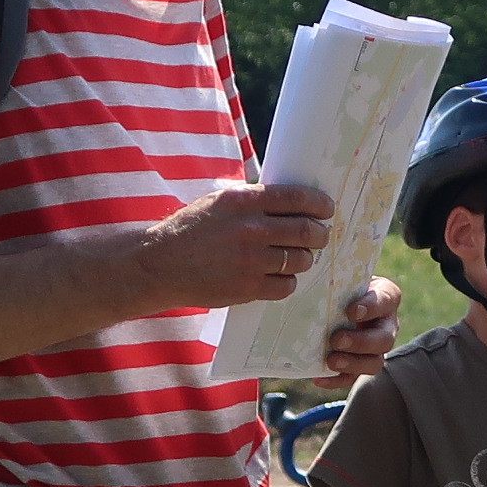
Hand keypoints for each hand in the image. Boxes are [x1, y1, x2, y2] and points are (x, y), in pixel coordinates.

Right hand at [116, 182, 334, 310]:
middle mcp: (250, 229)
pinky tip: (280, 276)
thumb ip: (252, 199)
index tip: (327, 209)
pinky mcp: (247, 287)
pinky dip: (288, 281)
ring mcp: (250, 260)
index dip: (319, 204)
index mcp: (243, 201)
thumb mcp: (218, 202)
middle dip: (320, 234)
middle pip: (305, 231)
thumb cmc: (190, 229)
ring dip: (304, 258)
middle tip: (320, 236)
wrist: (159, 264)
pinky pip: (285, 285)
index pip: (296, 198)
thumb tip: (290, 200)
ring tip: (297, 257)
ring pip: (299, 260)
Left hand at [324, 277, 402, 379]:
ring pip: (375, 363)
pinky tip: (318, 378)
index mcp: (386, 297)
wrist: (334, 299)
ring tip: (331, 360)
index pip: (386, 300)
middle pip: (385, 339)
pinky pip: (353, 378)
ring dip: (353, 364)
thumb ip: (338, 281)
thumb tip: (312, 284)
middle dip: (361, 342)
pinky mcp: (360, 365)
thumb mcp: (344, 278)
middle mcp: (386, 325)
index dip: (371, 307)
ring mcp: (376, 348)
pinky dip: (336, 380)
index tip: (351, 311)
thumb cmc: (341, 285)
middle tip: (337, 339)